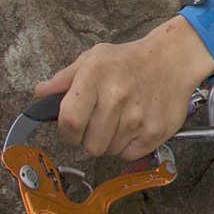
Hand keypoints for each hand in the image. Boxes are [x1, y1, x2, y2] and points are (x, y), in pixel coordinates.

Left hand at [35, 15, 213, 159]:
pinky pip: (129, 155)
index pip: (70, 123)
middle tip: (102, 121)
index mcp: (95, 78)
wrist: (173, 59)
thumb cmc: (129, 60)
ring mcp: (138, 117)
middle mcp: (117, 98)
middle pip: (89, 145)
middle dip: (90, 137)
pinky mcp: (156, 132)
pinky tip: (135, 125)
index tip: (72, 128)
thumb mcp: (94, 58)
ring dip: (110, 141)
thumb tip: (41, 93)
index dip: (67, 132)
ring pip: (109, 151)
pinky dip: (129, 145)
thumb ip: (64, 78)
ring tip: (121, 119)